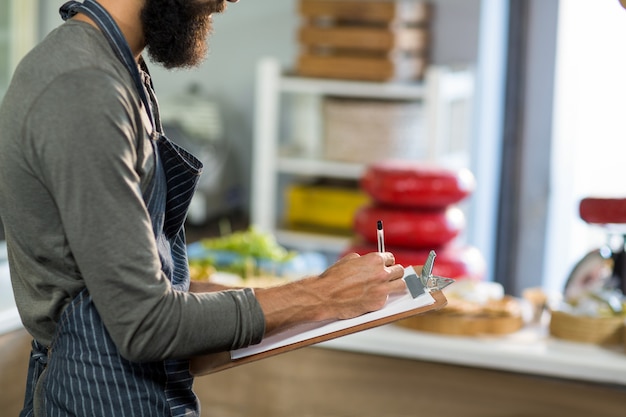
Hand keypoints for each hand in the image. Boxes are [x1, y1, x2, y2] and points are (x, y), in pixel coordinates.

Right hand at [255, 251, 405, 334]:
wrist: (325, 296)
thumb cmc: (333, 278)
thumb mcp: (349, 260)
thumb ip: (363, 260)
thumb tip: (368, 262)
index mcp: (375, 260)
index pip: (391, 258)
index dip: (387, 263)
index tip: (385, 266)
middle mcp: (382, 273)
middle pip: (400, 271)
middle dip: (394, 273)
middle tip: (388, 277)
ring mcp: (382, 289)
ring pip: (401, 285)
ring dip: (396, 286)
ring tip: (389, 288)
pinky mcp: (379, 303)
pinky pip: (388, 299)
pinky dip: (382, 298)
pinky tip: (373, 298)